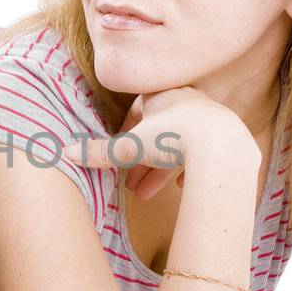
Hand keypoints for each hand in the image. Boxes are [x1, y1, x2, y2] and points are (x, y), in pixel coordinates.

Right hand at [61, 86, 257, 200]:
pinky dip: (192, 171)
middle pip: (160, 131)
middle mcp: (189, 101)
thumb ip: (99, 153)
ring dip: (162, 170)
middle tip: (131, 184)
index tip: (121, 150)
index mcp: (163, 94)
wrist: (223, 148)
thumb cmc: (174, 139)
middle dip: (143, 160)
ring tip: (149, 196)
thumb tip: (63, 154)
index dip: (128, 130)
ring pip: (181, 145)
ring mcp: (211, 119)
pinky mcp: (228, 140)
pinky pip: (207, 155)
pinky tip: (183, 189)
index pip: (140, 107)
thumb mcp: (130, 148)